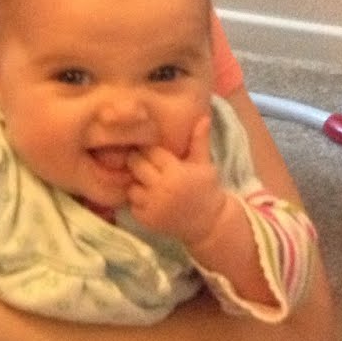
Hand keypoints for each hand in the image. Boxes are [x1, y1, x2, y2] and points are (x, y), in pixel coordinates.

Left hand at [127, 115, 226, 243]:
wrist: (209, 223)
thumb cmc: (206, 189)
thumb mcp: (205, 164)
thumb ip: (199, 141)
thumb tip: (203, 117)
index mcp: (175, 172)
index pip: (150, 152)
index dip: (149, 150)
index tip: (151, 151)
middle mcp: (161, 189)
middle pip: (136, 166)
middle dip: (138, 162)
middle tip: (144, 163)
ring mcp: (152, 206)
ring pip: (131, 186)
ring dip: (136, 182)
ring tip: (147, 181)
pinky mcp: (147, 220)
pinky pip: (132, 204)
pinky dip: (137, 200)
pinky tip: (148, 197)